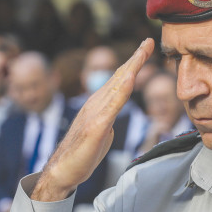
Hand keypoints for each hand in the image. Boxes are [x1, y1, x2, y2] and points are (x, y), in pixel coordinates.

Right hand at [32, 39, 154, 200]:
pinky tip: (129, 80)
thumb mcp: (101, 131)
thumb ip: (108, 117)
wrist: (62, 171)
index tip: (146, 48)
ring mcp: (95, 114)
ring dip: (131, 68)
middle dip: (135, 58)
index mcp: (99, 105)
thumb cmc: (81, 154)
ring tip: (142, 52)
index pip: (119, 80)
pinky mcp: (95, 127)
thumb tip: (115, 111)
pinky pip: (112, 106)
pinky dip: (121, 91)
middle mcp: (96, 104)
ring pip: (116, 86)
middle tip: (148, 41)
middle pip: (119, 77)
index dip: (134, 64)